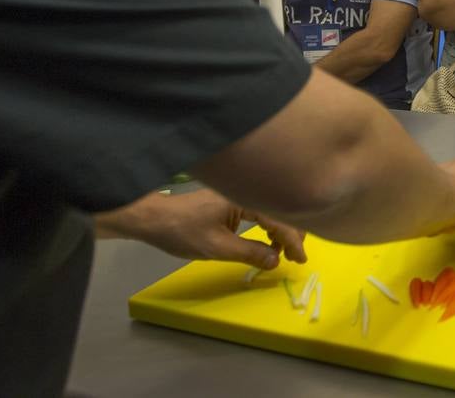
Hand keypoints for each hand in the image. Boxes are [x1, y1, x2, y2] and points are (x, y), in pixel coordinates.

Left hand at [96, 189, 306, 267]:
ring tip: (282, 253)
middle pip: (280, 211)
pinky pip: (260, 212)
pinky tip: (267, 242)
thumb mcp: (217, 247)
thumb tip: (276, 262)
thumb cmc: (182, 231)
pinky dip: (268, 228)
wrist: (154, 219)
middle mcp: (245, 191)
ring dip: (280, 232)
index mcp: (244, 197)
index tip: (300, 259)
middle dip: (291, 234)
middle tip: (294, 258)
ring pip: (271, 212)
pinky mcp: (232, 201)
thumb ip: (250, 253)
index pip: (278, 218)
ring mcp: (239, 195)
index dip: (292, 240)